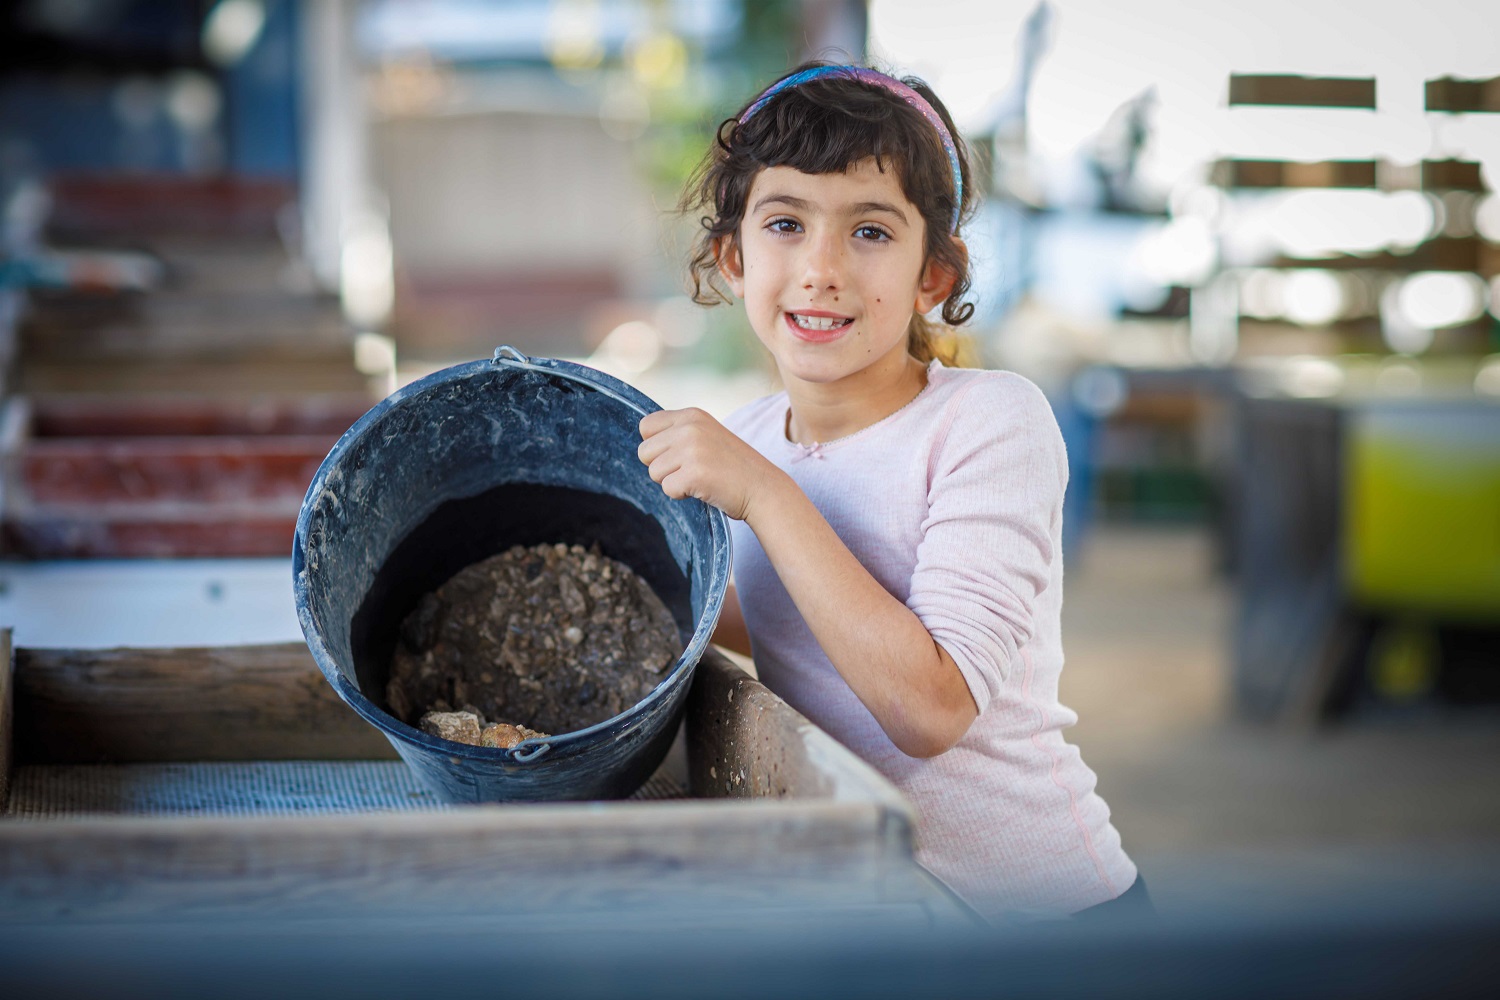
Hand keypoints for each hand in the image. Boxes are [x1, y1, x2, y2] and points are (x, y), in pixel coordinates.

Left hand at [637, 408, 776, 520]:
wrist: (763, 488)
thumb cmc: (732, 466)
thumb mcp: (706, 435)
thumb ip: (678, 433)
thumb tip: (644, 445)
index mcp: (691, 414)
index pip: (646, 426)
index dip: (657, 446)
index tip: (678, 455)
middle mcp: (689, 428)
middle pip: (645, 452)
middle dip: (662, 467)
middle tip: (690, 469)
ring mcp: (692, 450)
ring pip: (654, 472)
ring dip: (673, 481)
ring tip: (700, 478)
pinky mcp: (694, 473)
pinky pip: (667, 489)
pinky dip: (682, 494)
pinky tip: (703, 488)